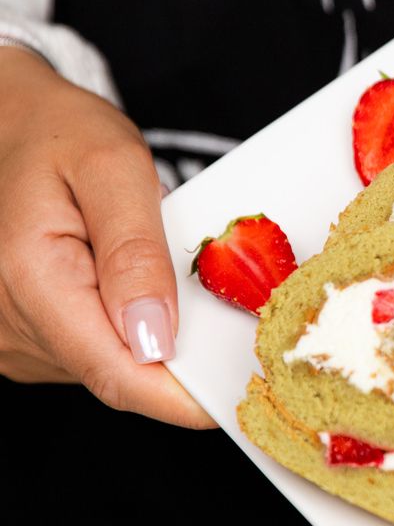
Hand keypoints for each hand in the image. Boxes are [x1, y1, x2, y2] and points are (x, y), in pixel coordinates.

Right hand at [0, 48, 213, 426]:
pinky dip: (132, 329)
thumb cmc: (64, 134)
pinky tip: (142, 290)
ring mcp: (14, 338)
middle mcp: (9, 324)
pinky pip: (96, 350)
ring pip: (110, 366)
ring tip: (171, 281)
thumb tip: (155, 336)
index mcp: (28, 279)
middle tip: (235, 317)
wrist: (18, 126)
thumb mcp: (113, 167)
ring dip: (155, 338)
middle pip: (117, 373)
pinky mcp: (29, 339)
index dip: (181, 398)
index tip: (238, 399)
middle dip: (181, 356)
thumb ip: (135, 250)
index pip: (113, 372)